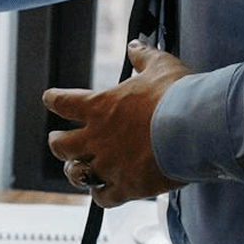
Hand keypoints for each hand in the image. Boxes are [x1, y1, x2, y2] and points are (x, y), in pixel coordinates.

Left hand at [42, 40, 189, 206]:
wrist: (194, 128)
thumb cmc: (177, 94)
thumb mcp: (160, 66)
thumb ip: (143, 57)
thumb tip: (134, 45)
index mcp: (100, 106)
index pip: (64, 102)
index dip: (54, 100)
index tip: (49, 98)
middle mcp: (97, 137)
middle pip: (61, 145)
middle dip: (57, 143)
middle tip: (58, 141)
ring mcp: (109, 164)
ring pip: (76, 174)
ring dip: (75, 171)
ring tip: (76, 170)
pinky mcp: (126, 186)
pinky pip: (103, 198)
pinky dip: (101, 195)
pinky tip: (104, 194)